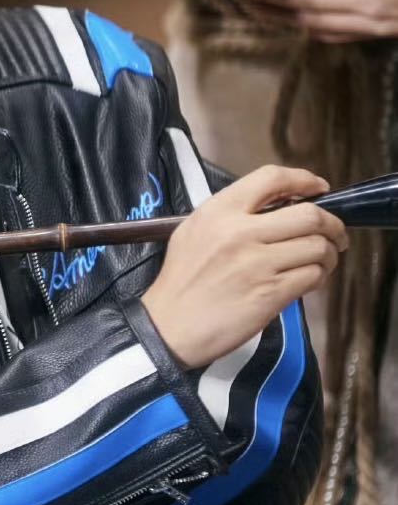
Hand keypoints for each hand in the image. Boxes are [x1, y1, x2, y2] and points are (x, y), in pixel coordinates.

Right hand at [142, 165, 346, 369]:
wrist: (170, 325)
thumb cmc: (182, 280)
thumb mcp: (194, 230)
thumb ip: (231, 213)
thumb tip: (278, 206)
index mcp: (220, 211)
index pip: (272, 178)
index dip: (304, 180)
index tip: (318, 189)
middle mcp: (241, 232)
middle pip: (310, 215)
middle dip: (333, 224)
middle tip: (334, 233)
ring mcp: (258, 264)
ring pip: (317, 247)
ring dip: (328, 254)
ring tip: (321, 260)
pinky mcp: (270, 294)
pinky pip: (312, 276)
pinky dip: (318, 276)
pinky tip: (309, 279)